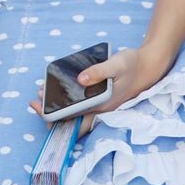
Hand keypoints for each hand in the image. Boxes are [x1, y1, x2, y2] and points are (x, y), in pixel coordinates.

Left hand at [26, 44, 175, 118]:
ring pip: (75, 111)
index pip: (74, 120)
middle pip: (72, 119)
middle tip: (35, 100)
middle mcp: (100, 110)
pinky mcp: (101, 98)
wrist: (149, 66)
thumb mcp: (116, 65)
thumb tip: (81, 79)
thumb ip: (99, 72)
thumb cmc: (132, 65)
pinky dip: (68, 99)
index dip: (54, 117)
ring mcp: (101, 105)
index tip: (37, 108)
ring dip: (59, 105)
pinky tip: (60, 88)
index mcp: (102, 106)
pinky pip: (81, 103)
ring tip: (43, 92)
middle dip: (52, 112)